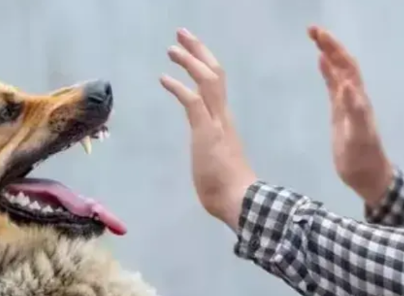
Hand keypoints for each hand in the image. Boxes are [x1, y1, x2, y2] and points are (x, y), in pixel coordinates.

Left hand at [160, 28, 255, 229]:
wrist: (240, 201)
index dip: (204, 62)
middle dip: (198, 50)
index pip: (217, 83)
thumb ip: (210, 148)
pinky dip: (178, 87)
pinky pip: (193, 103)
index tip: (191, 49)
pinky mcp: (206, 133)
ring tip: (172, 48)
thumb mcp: (215, 159)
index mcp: (224, 120)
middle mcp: (222, 116)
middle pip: (215, 73)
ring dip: (190, 61)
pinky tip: (164, 78)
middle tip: (182, 34)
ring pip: (207, 81)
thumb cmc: (227, 187)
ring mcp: (216, 123)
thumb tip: (205, 152)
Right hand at [308, 26, 392, 204]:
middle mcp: (354, 95)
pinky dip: (327, 71)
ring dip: (328, 53)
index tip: (317, 34)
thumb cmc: (361, 157)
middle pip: (343, 63)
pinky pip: (333, 85)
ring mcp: (347, 102)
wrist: (366, 173)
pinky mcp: (340, 111)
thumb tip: (346, 83)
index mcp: (357, 98)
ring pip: (338, 71)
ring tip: (314, 39)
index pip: (346, 65)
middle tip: (311, 30)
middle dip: (329, 44)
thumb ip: (354, 110)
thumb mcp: (359, 135)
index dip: (333, 48)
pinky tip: (320, 63)